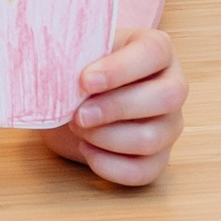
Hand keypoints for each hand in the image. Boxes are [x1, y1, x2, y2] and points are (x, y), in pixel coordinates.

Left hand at [41, 28, 185, 185]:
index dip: (120, 69)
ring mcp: (169, 123)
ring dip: (108, 138)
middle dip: (115, 108)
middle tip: (77, 114)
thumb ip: (69, 52)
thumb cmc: (73, 67)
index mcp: (154, 49)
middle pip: (166, 98)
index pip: (153, 52)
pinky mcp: (158, 156)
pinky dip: (111, 166)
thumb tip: (49, 63)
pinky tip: (86, 151)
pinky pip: (145, 170)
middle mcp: (171, 85)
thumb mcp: (70, 52)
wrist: (67, 99)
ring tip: (77, 128)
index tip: (84, 81)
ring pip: (154, 138)